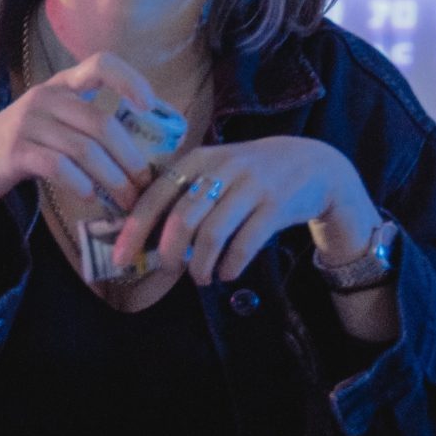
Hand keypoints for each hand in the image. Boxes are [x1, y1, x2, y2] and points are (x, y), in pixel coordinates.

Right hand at [0, 50, 161, 240]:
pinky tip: (91, 197)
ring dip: (112, 179)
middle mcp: (46, 96)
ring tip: (126, 199)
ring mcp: (28, 122)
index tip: (151, 106)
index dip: (130, 80)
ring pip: (84, 149)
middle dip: (130, 157)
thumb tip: (147, 151)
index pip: (101, 64)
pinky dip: (80, 184)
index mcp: (63, 84)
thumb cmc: (29, 142)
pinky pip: (58, 167)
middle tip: (144, 185)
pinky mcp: (15, 151)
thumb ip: (93, 126)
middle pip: (101, 123)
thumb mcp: (58, 122)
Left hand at [112, 137, 376, 285]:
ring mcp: (251, 186)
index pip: (156, 194)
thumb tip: (146, 237)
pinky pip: (245, 242)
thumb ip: (185, 195)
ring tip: (201, 278)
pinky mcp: (276, 205)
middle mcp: (223, 168)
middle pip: (183, 218)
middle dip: (169, 253)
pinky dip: (230, 264)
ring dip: (201, 265)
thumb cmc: (252, 174)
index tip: (122, 258)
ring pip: (212, 233)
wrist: (314, 165)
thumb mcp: (217, 170)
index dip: (135, 229)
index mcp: (200, 158)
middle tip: (168, 270)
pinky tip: (226, 273)